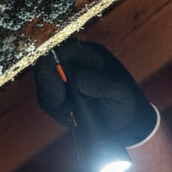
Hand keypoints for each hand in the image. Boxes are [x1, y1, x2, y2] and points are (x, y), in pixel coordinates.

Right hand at [34, 40, 158, 146]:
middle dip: (50, 87)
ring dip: (52, 102)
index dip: (52, 63)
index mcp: (91, 55)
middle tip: (61, 104)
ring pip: (45, 83)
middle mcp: (76, 62)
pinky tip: (70, 118)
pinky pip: (47, 97)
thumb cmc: (126, 103)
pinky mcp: (62, 92)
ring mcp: (67, 77)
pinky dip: (54, 110)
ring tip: (70, 115)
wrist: (126, 122)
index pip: (63, 49)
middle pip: (46, 65)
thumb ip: (101, 84)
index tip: (58, 88)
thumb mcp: (119, 94)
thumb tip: (79, 78)